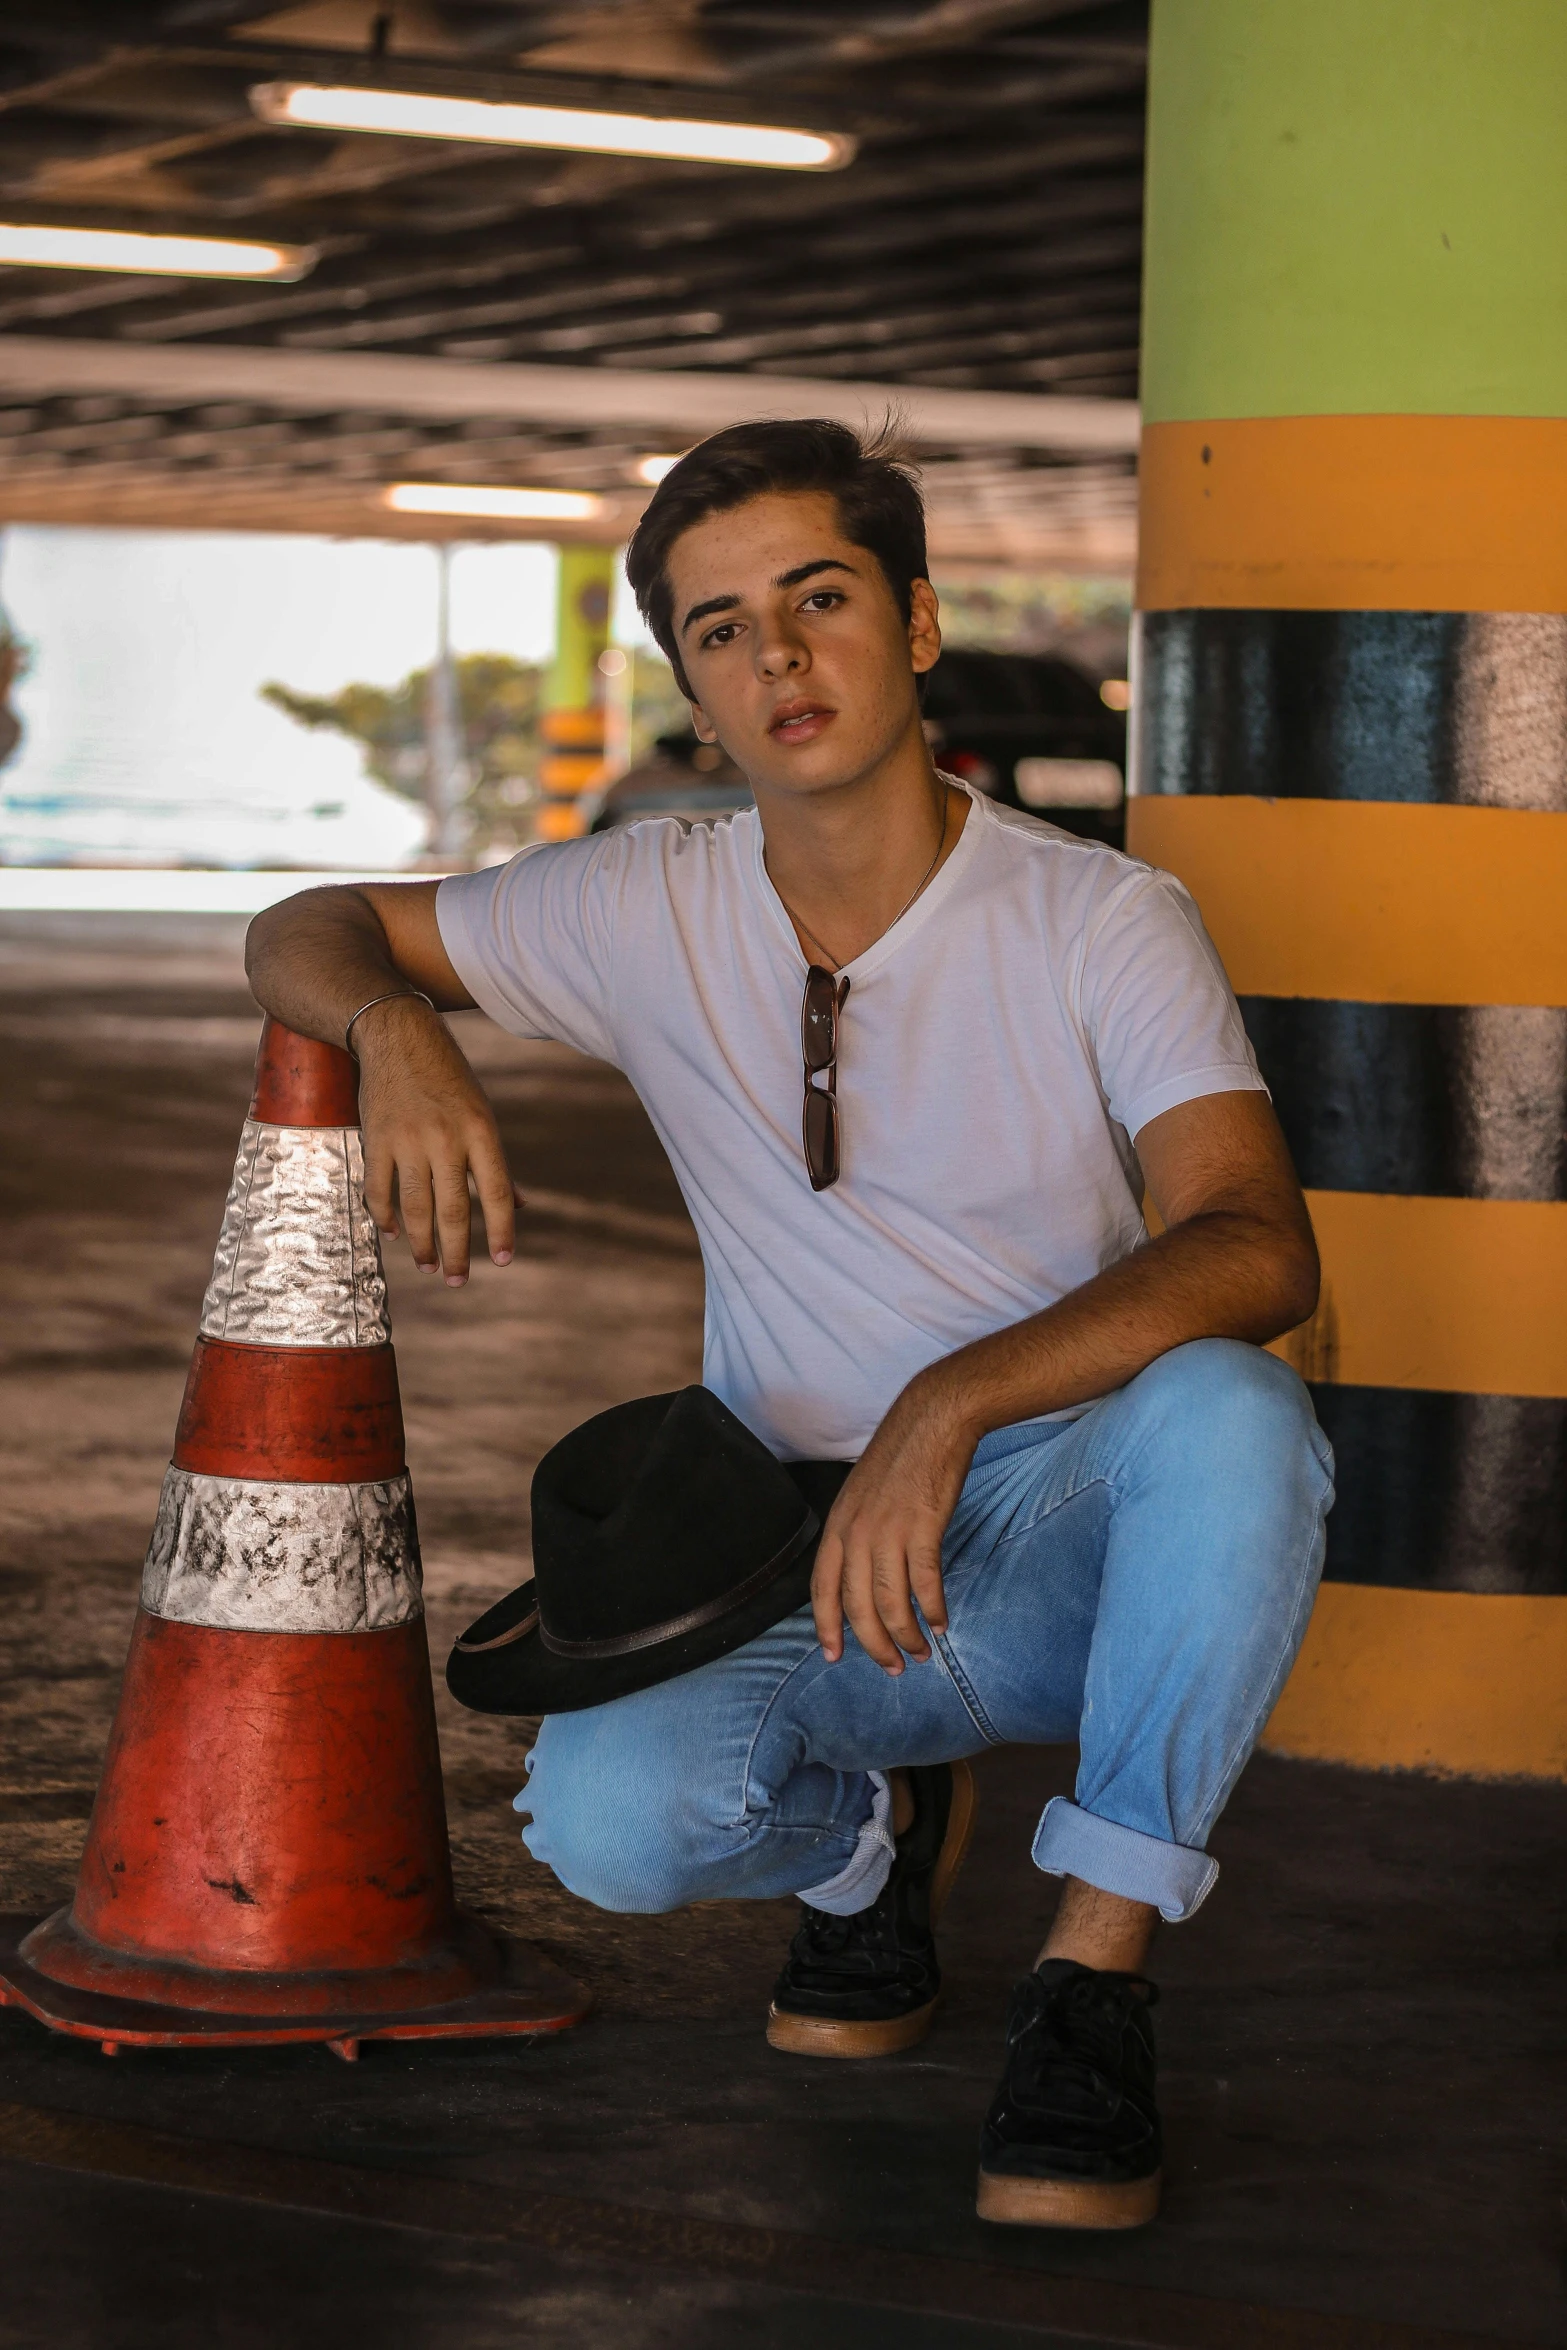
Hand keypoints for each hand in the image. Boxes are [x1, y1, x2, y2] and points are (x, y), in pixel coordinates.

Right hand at [353, 998, 518, 1285]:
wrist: (397, 1034)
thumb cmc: (448, 1076)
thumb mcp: (481, 1111)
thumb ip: (495, 1161)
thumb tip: (522, 1205)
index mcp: (480, 1130)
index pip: (498, 1192)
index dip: (502, 1230)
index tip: (504, 1260)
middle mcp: (447, 1138)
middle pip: (454, 1209)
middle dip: (457, 1251)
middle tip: (458, 1281)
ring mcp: (409, 1140)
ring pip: (416, 1207)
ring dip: (422, 1243)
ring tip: (429, 1267)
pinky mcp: (377, 1139)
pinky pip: (380, 1189)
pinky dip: (385, 1215)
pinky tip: (393, 1232)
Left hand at [811, 1374, 977, 1673]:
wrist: (932, 1420)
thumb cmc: (900, 1456)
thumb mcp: (861, 1495)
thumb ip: (856, 1533)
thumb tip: (862, 1573)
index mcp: (837, 1525)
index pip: (822, 1589)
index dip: (827, 1626)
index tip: (834, 1656)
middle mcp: (856, 1533)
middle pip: (857, 1606)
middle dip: (873, 1644)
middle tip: (891, 1668)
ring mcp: (888, 1532)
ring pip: (891, 1604)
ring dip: (906, 1636)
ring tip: (920, 1653)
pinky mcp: (922, 1529)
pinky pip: (925, 1585)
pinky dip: (934, 1610)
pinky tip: (942, 1623)